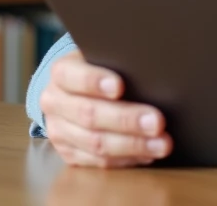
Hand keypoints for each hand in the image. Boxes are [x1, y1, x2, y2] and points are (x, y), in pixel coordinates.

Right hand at [39, 49, 172, 167]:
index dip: (94, 82)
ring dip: (133, 145)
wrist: (76, 90)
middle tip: (157, 122)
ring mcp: (59, 131)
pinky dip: (127, 158)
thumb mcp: (104, 55)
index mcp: (61, 72)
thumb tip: (152, 70)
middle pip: (89, 114)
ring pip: (96, 143)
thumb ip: (119, 60)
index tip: (119, 86)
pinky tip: (148, 154)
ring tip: (161, 144)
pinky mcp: (69, 153)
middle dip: (126, 120)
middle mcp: (54, 102)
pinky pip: (99, 162)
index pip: (72, 76)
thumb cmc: (102, 67)